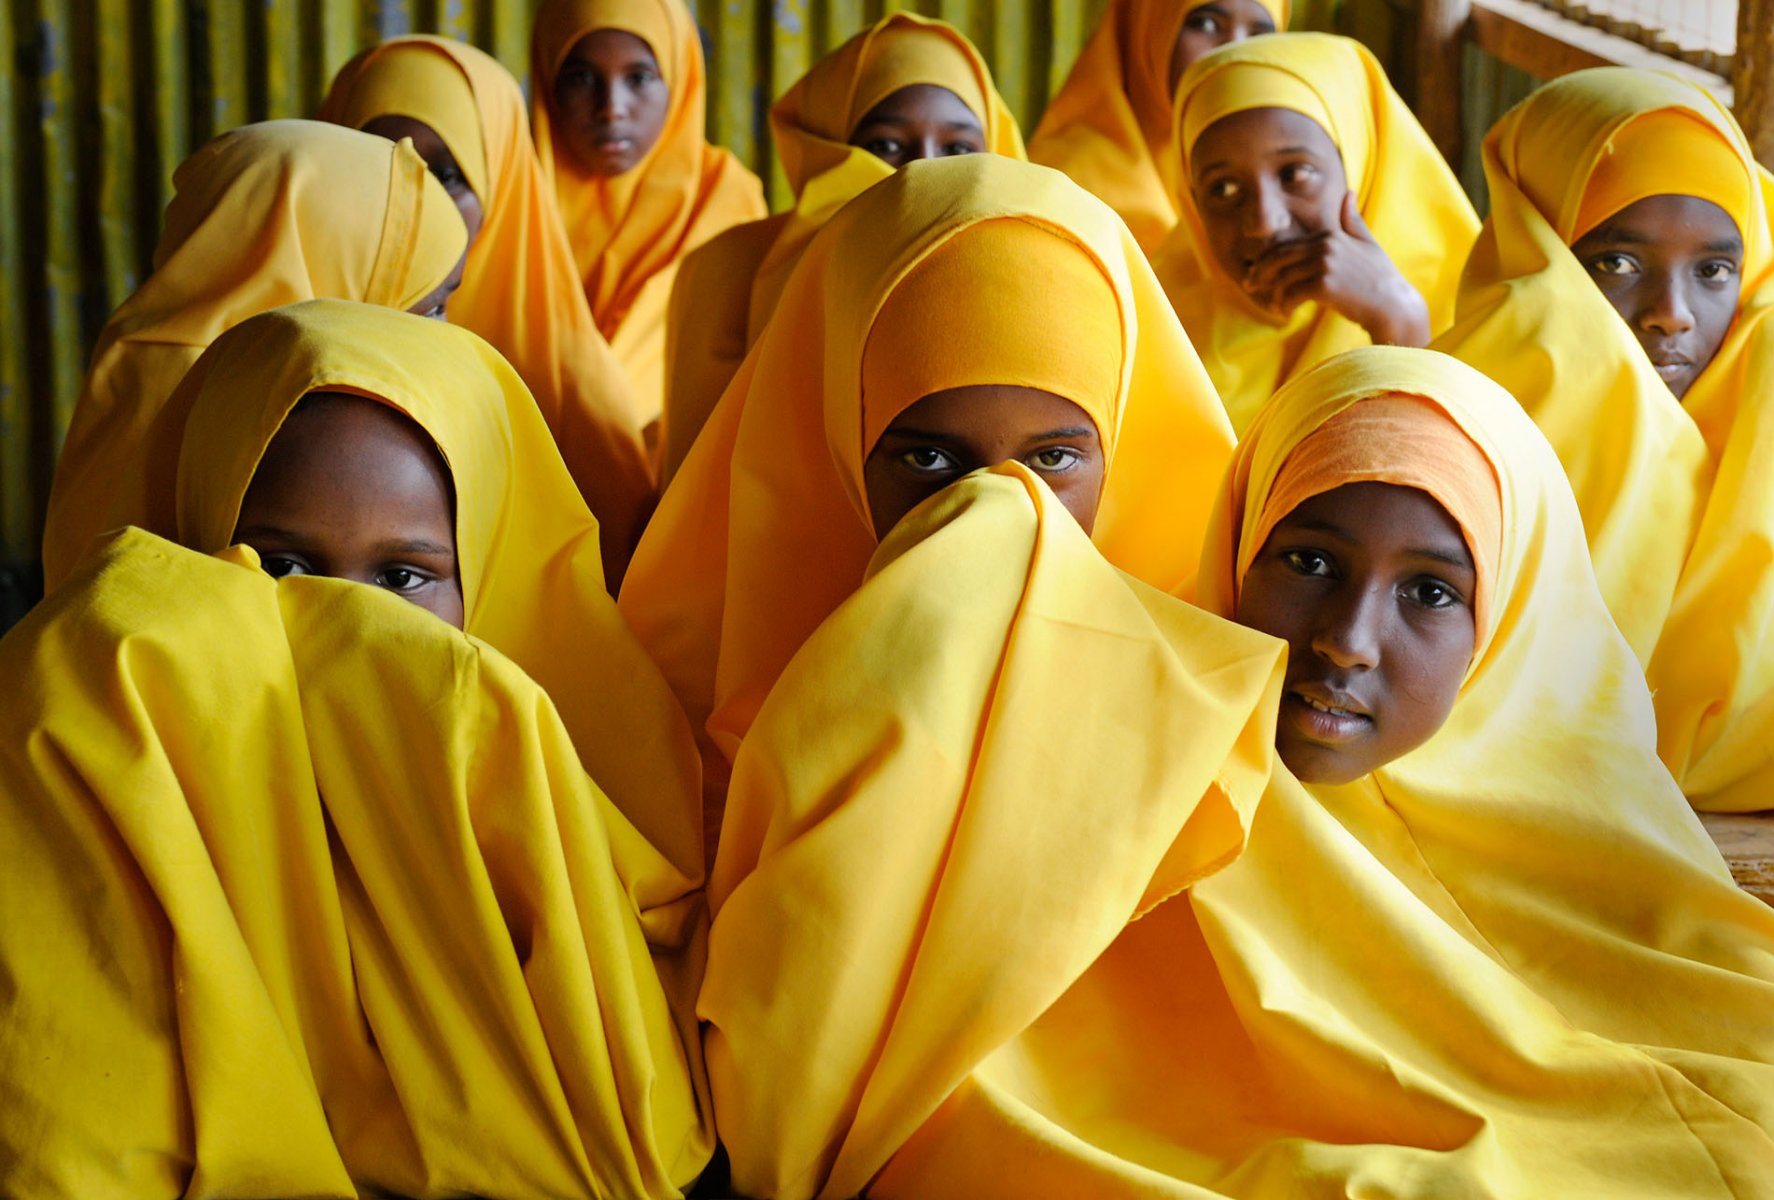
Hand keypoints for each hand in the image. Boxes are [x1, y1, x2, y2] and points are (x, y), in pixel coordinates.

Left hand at [1241, 191, 1430, 347]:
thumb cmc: (1380, 277)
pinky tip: (1286, 314)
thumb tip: (1347, 193)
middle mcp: (1325, 245)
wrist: (1394, 304)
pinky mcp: (1324, 285)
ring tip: (1275, 307)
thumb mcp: (1367, 243)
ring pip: (1283, 279)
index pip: (1288, 245)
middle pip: (1279, 258)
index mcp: (1330, 234)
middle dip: (1260, 273)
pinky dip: (1285, 306)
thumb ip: (1352, 220)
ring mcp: (1324, 264)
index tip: (1256, 273)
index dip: (1268, 259)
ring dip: (1275, 295)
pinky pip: (1291, 295)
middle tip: (1250, 287)